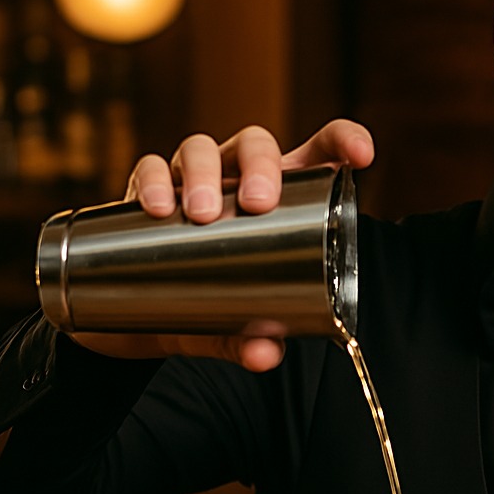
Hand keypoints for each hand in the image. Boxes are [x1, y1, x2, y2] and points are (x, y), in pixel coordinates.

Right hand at [70, 119, 373, 370]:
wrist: (132, 315)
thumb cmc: (206, 302)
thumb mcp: (230, 323)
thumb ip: (248, 337)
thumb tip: (265, 353)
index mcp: (279, 199)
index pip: (317, 153)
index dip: (343, 141)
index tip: (361, 156)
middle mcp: (236, 178)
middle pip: (255, 144)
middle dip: (260, 165)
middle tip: (257, 203)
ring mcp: (191, 180)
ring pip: (200, 148)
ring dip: (203, 173)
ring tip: (201, 212)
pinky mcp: (146, 191)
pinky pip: (150, 169)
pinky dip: (154, 182)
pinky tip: (157, 207)